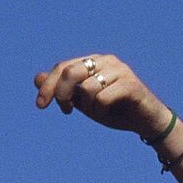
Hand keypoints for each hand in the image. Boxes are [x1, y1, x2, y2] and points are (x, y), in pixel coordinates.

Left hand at [34, 53, 172, 138]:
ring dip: (88, 107)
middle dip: (61, 93)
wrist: (146, 122)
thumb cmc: (115, 111)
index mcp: (93, 62)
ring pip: (87, 88)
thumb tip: (37, 78)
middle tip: (66, 110)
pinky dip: (101, 111)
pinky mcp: (131, 84)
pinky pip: (102, 98)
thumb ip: (63, 91)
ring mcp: (120, 70)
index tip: (40, 105)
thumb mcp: (84, 103)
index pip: (62, 67)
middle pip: (71, 72)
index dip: (48, 85)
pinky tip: (110, 113)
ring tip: (99, 112)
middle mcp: (106, 61)